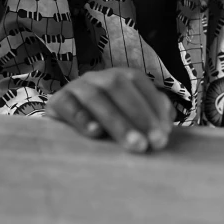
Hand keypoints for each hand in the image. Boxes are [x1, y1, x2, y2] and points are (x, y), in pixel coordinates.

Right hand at [46, 68, 174, 152]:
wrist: (65, 134)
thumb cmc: (107, 127)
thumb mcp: (130, 121)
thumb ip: (150, 115)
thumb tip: (167, 118)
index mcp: (117, 77)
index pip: (136, 80)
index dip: (152, 104)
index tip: (165, 133)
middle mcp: (96, 78)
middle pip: (117, 86)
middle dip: (139, 114)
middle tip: (153, 143)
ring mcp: (75, 87)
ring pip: (95, 97)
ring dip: (117, 121)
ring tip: (134, 145)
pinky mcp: (56, 102)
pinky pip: (68, 105)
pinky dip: (82, 118)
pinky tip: (95, 133)